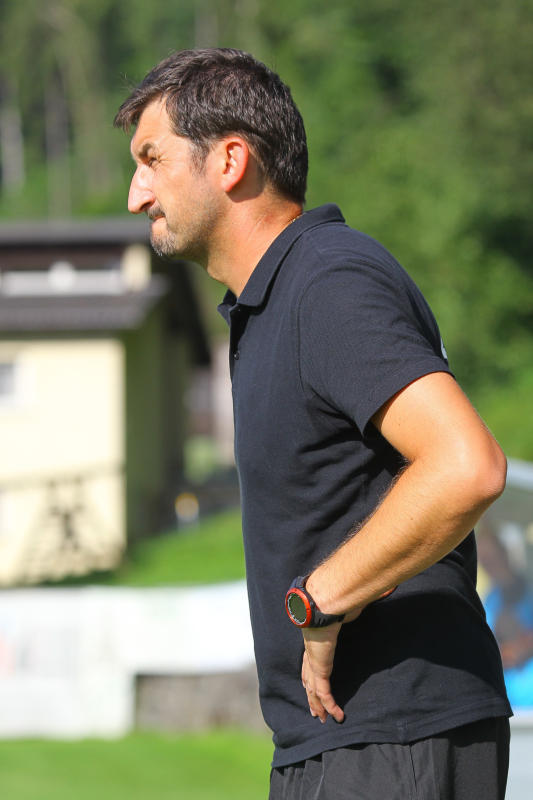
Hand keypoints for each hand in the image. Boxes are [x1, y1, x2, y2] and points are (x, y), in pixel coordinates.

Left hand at [301, 607, 361, 723]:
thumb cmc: (334, 603)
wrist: (323, 605)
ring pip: (313, 691)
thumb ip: (358, 604)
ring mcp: (314, 663)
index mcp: (314, 640)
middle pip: (308, 680)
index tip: (309, 685)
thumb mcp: (346, 606)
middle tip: (314, 710)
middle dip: (311, 696)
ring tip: (323, 719)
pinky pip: (325, 694)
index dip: (309, 675)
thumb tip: (384, 591)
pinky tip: (337, 716)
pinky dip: (330, 707)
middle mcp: (311, 653)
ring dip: (318, 707)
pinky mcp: (320, 670)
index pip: (309, 662)